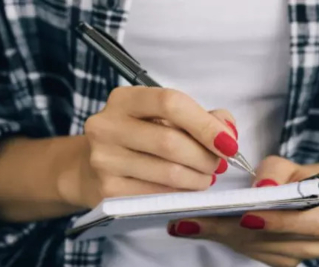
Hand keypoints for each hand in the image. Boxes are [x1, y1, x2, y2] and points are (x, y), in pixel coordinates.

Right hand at [58, 86, 237, 207]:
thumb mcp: (162, 118)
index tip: (229, 143)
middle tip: (218, 163)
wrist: (89, 167)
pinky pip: (159, 195)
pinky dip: (182, 194)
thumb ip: (198, 118)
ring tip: (205, 177)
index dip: (205, 124)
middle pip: (171, 142)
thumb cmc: (136, 137)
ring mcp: (104, 160)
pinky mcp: (108, 191)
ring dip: (198, 178)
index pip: (171, 103)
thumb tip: (227, 132)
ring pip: (169, 172)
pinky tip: (185, 188)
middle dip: (206, 157)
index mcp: (124, 99)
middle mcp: (107, 126)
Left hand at [166, 156, 318, 266]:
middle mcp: (314, 241)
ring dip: (220, 236)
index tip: (244, 218)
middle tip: (192, 222)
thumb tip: (263, 188)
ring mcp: (296, 255)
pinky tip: (204, 230)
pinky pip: (252, 254)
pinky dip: (226, 241)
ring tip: (189, 225)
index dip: (274, 222)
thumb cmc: (291, 179)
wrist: (302, 197)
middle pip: (269, 239)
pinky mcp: (281, 261)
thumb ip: (275, 172)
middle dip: (227, 229)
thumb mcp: (285, 165)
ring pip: (255, 249)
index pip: (302, 223)